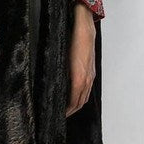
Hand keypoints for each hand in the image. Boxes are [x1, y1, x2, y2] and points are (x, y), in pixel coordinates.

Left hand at [66, 2, 95, 116]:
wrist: (85, 27)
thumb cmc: (71, 40)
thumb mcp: (61, 57)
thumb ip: (59, 74)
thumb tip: (51, 87)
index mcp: (79, 78)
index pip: (73, 102)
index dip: (66, 111)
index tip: (58, 115)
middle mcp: (87, 79)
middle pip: (80, 102)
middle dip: (71, 111)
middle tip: (61, 116)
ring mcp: (91, 75)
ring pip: (85, 96)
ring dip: (77, 105)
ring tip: (67, 109)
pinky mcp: (91, 71)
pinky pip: (87, 89)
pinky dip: (81, 96)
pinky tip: (74, 95)